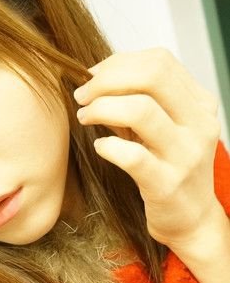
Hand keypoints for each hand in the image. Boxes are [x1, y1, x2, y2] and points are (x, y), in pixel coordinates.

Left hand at [73, 48, 222, 250]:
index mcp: (200, 103)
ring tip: (85, 117)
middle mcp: (198, 124)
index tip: (93, 77)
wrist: (192, 221)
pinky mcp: (167, 184)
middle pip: (152, 75)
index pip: (159, 61)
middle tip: (82, 96)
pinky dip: (107, 146)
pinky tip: (100, 147)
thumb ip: (141, 101)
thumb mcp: (165, 129)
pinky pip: (132, 156)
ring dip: (102, 108)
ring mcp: (185, 154)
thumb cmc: (170, 170)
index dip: (118, 63)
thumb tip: (97, 78)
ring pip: (141, 110)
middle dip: (107, 80)